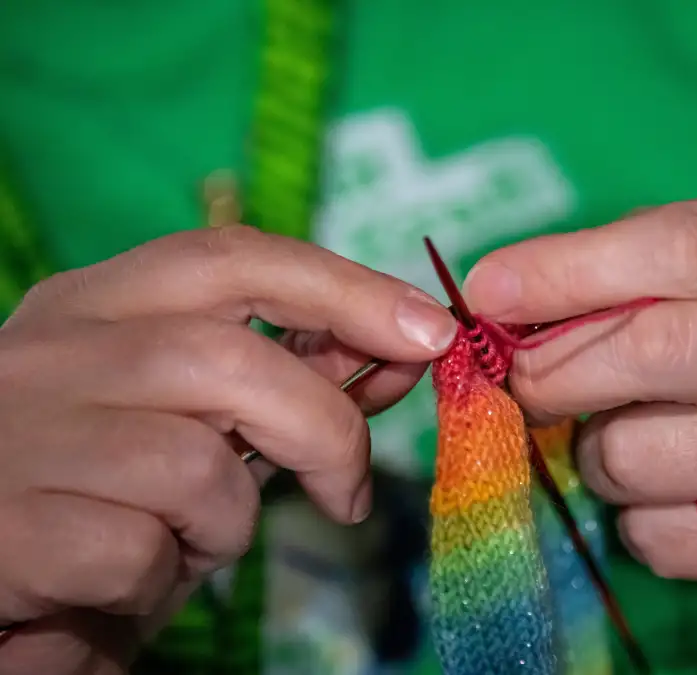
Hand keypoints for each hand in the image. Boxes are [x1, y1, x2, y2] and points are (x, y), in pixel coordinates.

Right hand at [0, 225, 455, 673]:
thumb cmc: (100, 492)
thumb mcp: (197, 424)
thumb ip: (286, 380)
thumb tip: (400, 350)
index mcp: (98, 305)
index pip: (235, 260)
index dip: (345, 287)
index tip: (431, 329)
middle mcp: (50, 350)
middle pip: (230, 357)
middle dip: (322, 427)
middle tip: (348, 491)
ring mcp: (18, 434)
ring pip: (193, 463)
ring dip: (227, 520)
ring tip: (189, 540)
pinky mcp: (3, 526)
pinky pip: (137, 549)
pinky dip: (161, 577)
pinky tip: (122, 581)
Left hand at [464, 197, 696, 638]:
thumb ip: (616, 275)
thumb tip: (494, 294)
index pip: (679, 249)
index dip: (566, 269)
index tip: (487, 289)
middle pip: (651, 351)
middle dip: (551, 370)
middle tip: (522, 378)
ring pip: (632, 455)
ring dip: (591, 451)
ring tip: (624, 436)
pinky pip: (650, 532)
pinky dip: (628, 513)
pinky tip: (668, 492)